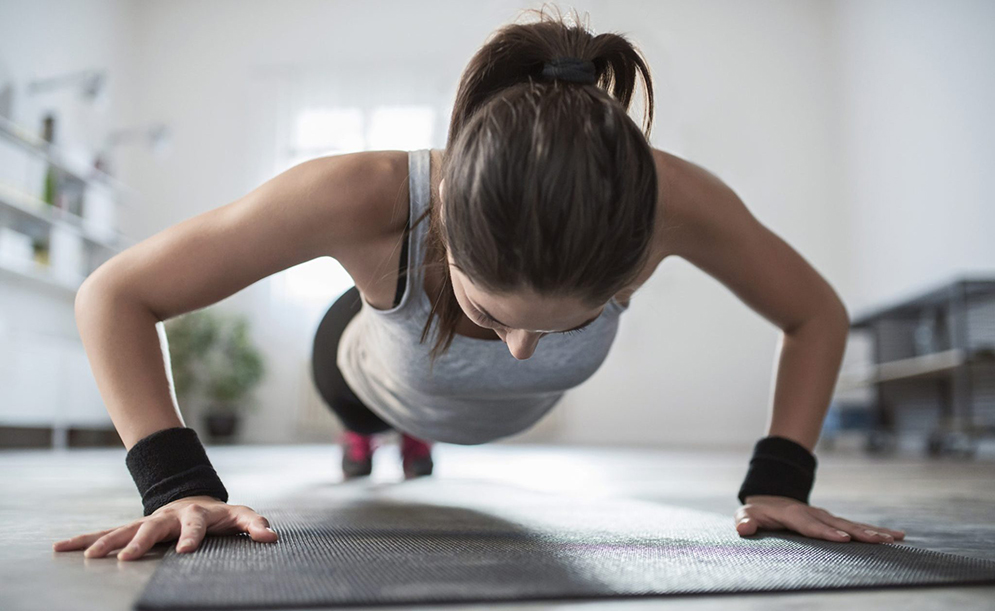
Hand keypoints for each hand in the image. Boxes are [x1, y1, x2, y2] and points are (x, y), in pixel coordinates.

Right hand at [52, 495, 277, 560]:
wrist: (194, 499)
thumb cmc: (220, 516)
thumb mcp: (241, 517)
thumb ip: (255, 525)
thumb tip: (271, 537)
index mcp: (196, 514)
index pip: (196, 525)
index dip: (192, 536)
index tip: (186, 551)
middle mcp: (168, 516)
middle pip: (154, 527)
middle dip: (141, 542)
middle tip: (128, 558)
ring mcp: (148, 522)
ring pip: (125, 530)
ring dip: (108, 542)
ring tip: (91, 557)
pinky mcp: (132, 528)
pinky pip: (106, 534)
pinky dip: (85, 540)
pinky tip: (61, 548)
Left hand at [735, 495, 905, 543]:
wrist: (770, 498)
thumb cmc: (758, 511)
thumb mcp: (747, 514)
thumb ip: (745, 521)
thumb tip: (744, 528)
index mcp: (794, 515)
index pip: (811, 525)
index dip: (826, 532)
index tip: (843, 538)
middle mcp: (814, 514)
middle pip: (838, 524)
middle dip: (858, 533)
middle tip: (878, 540)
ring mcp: (826, 517)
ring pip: (852, 524)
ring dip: (873, 531)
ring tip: (894, 538)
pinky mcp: (834, 521)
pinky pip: (856, 526)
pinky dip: (876, 531)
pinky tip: (897, 536)